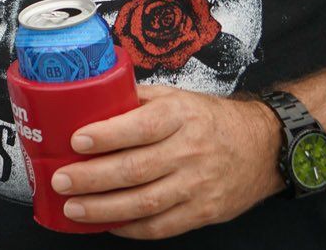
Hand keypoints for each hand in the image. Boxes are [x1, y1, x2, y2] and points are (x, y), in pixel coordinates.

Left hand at [52, 85, 283, 238]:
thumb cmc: (209, 118)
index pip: (139, 127)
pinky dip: (132, 228)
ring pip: (145, 202)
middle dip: (92, 178)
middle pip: (135, 169)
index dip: (106, 136)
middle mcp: (189, 151)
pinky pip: (163, 226)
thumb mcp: (175, 97)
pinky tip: (108, 224)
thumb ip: (134, 99)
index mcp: (179, 116)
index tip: (76, 141)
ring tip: (73, 208)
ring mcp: (199, 185)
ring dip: (104, 208)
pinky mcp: (205, 211)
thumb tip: (86, 99)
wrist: (264, 146)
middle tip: (61, 180)